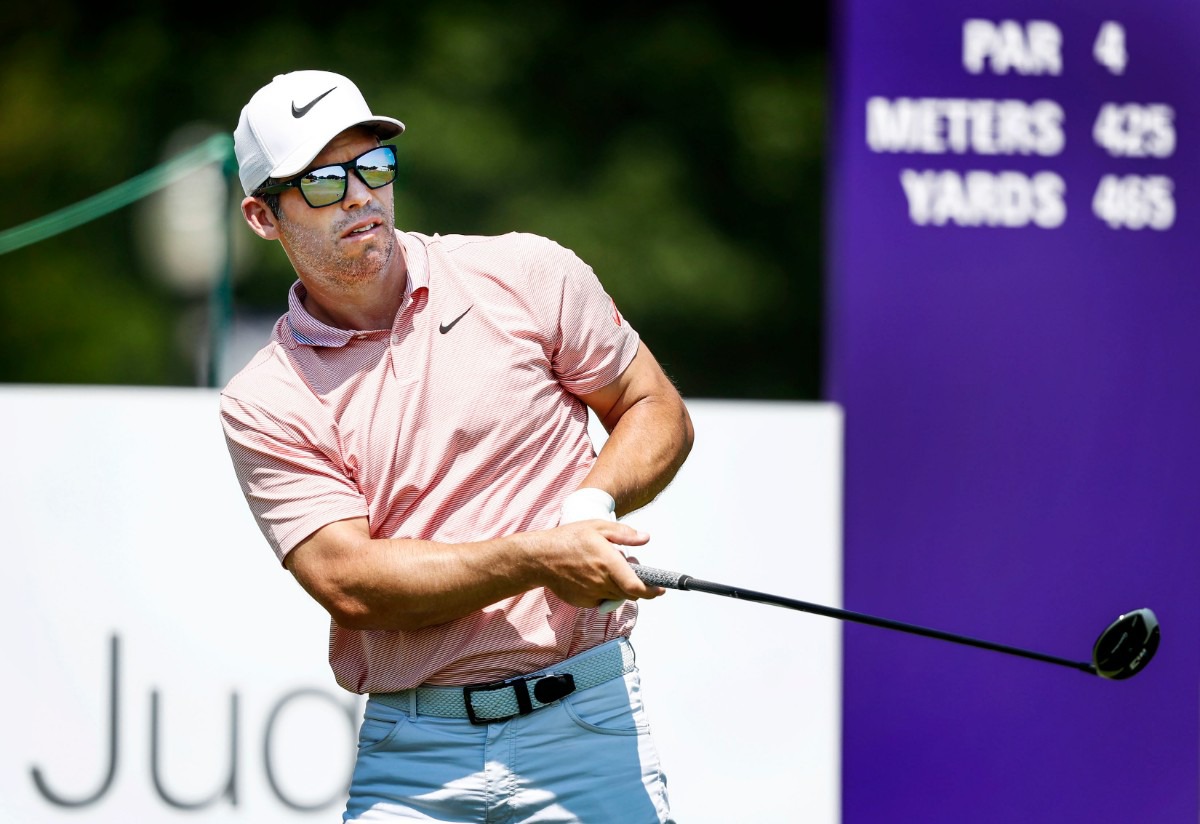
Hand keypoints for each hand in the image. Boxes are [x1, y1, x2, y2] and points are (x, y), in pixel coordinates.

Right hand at [550, 493, 660, 610]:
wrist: (539, 557)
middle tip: (628, 568)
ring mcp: (591, 595)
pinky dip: (604, 592)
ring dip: (619, 588)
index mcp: (608, 563)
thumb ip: (624, 534)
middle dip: (636, 585)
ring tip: (608, 569)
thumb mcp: (598, 527)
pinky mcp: (582, 602)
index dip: (652, 592)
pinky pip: (601, 600)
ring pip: (616, 597)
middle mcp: (601, 582)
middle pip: (629, 593)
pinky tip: (593, 576)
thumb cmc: (569, 538)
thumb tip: (645, 538)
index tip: (660, 590)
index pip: (637, 587)